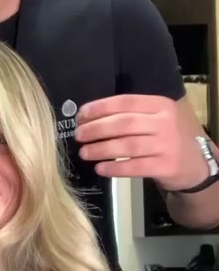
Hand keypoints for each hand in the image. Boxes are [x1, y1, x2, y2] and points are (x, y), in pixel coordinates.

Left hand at [76, 94, 206, 190]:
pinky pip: (134, 167)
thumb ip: (128, 114)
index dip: (100, 108)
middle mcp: (164, 123)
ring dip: (101, 149)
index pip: (125, 102)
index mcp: (160, 105)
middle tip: (79, 135)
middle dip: (96, 129)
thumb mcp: (153, 119)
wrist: (192, 163)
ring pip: (127, 146)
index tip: (81, 115)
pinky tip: (100, 168)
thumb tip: (87, 116)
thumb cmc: (163, 138)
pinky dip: (114, 168)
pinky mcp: (165, 166)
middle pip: (124, 123)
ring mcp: (166, 145)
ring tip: (84, 152)